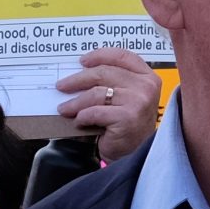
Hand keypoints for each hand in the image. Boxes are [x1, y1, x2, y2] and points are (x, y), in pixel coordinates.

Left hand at [56, 49, 163, 163]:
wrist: (134, 153)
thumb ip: (113, 82)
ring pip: (96, 93)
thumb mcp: (126, 97)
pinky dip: (82, 116)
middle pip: (104, 72)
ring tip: (65, 108)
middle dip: (78, 79)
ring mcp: (139, 102)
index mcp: (147, 77)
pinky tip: (79, 121)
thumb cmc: (127, 124)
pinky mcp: (128, 118)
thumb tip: (79, 73)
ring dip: (76, 102)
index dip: (100, 55)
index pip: (122, 56)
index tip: (82, 61)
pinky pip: (95, 112)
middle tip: (62, 86)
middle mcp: (146, 86)